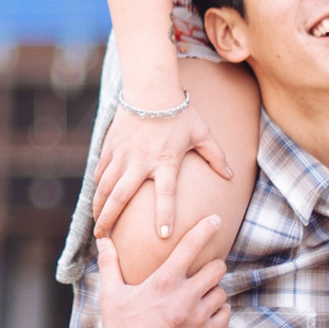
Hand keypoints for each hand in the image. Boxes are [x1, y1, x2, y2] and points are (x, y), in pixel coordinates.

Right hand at [92, 98, 234, 240]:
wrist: (151, 88)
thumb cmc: (179, 112)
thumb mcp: (202, 133)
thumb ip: (216, 156)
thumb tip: (230, 176)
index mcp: (165, 161)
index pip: (166, 194)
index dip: (165, 215)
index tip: (163, 236)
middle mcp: (140, 161)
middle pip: (121, 196)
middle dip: (111, 219)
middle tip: (106, 239)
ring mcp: (122, 154)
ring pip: (105, 186)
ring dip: (99, 208)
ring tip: (98, 226)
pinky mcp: (111, 147)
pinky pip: (101, 171)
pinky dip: (98, 187)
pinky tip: (97, 199)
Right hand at [94, 218, 229, 327]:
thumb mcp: (111, 295)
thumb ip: (109, 264)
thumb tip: (102, 240)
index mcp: (164, 282)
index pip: (191, 246)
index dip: (206, 228)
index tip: (215, 219)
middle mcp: (185, 297)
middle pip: (217, 268)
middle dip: (211, 266)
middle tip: (201, 272)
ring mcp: (198, 318)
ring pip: (221, 292)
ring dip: (213, 291)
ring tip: (198, 297)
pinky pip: (224, 313)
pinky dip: (217, 311)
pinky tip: (204, 313)